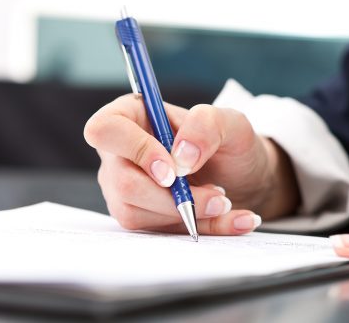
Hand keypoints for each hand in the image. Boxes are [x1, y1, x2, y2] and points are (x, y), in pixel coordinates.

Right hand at [84, 94, 299, 234]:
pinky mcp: (138, 215)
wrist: (244, 177)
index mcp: (132, 115)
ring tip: (224, 202)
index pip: (105, 129)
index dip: (136, 150)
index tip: (174, 170)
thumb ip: (207, 126)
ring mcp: (123, 187)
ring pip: (136, 214)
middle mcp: (119, 153)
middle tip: (218, 194)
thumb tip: (180, 157)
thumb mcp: (232, 123)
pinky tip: (232, 220)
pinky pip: (157, 233)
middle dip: (174, 197)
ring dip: (189, 214)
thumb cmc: (231, 143)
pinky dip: (200, 228)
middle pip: (124, 183)